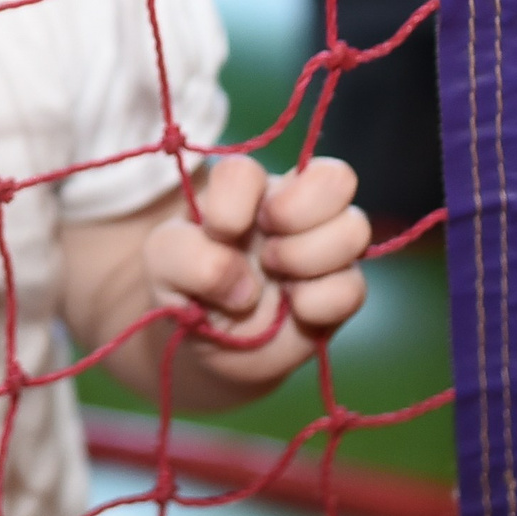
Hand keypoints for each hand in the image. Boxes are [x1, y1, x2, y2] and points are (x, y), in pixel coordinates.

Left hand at [142, 155, 370, 405]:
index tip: (217, 233)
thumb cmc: (186, 286)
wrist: (209, 344)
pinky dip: (320, 302)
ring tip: (278, 278)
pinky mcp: (340, 292)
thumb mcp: (162, 263)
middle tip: (265, 249)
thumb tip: (243, 284)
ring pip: (354, 227)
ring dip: (307, 257)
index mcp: (246, 191)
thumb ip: (186, 257)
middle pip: (335, 177)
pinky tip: (296, 309)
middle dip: (296, 213)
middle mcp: (294, 209)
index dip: (233, 201)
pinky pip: (353, 288)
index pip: (247, 171)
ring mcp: (323, 248)